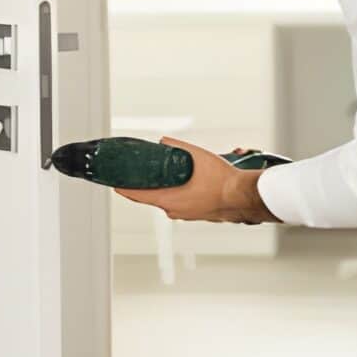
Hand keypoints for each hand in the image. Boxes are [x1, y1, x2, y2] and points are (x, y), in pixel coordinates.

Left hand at [114, 137, 279, 224]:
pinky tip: (186, 182)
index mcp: (169, 200)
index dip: (124, 189)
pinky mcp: (198, 214)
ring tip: (167, 174)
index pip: (138, 196)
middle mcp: (175, 211)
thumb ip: (176, 148)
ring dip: (166, 188)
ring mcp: (187, 214)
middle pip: (153, 197)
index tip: (114, 185)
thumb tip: (163, 142)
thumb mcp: (196, 156)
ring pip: (169, 200)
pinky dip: (179, 193)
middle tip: (142, 173)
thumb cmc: (221, 181)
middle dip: (148, 184)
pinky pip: (182, 203)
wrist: (243, 196)